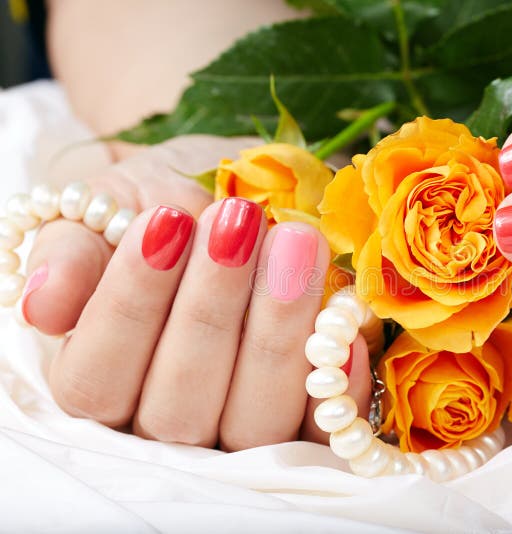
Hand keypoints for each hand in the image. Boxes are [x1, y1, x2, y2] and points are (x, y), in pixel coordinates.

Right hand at [27, 137, 370, 448]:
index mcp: (102, 380)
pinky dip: (339, 381)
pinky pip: (322, 427)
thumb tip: (45, 304)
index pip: (98, 378)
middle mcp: (165, 424)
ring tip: (296, 242)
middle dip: (212, 309)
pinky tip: (346, 322)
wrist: (229, 196)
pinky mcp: (306, 420)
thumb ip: (74, 252)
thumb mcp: (110, 207)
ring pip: (254, 421)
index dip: (131, 306)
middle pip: (180, 407)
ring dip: (278, 332)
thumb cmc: (162, 205)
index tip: (166, 224)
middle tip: (239, 223)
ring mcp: (238, 430)